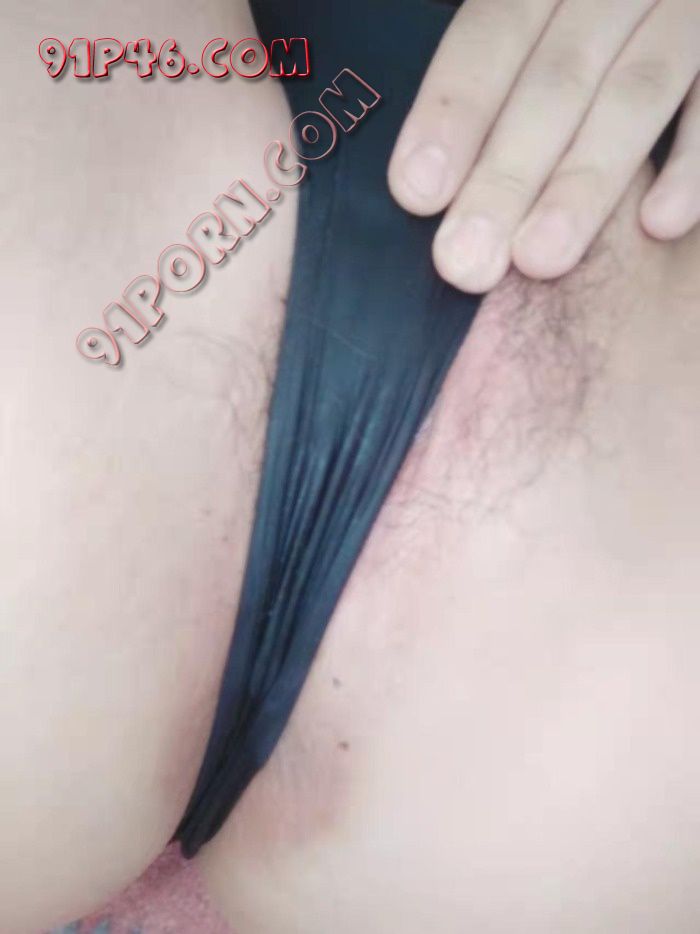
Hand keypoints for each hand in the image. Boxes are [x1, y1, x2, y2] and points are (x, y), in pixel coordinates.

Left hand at [388, 0, 699, 292]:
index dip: (453, 111)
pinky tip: (660, 224)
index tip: (416, 191)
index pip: (491, 33)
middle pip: (557, 77)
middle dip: (507, 174)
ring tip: (539, 259)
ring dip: (585, 180)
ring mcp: (684, 8)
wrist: (662, 2)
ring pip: (637, 90)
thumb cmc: (579, 23)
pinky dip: (693, 164)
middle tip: (466, 260)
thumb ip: (497, 69)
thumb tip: (422, 174)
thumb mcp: (541, 21)